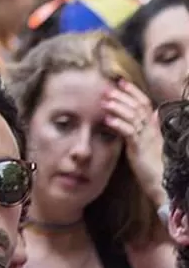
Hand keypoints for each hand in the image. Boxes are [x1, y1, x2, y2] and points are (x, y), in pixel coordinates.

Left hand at [106, 77, 164, 200]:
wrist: (162, 186)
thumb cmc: (154, 167)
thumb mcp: (151, 145)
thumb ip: (148, 129)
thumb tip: (152, 114)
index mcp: (154, 129)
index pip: (145, 104)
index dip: (133, 91)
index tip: (121, 81)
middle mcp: (151, 131)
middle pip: (138, 107)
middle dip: (122, 95)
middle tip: (107, 88)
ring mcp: (147, 139)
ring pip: (133, 116)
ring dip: (118, 106)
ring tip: (104, 101)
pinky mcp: (140, 149)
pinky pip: (129, 132)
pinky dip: (118, 123)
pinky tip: (107, 119)